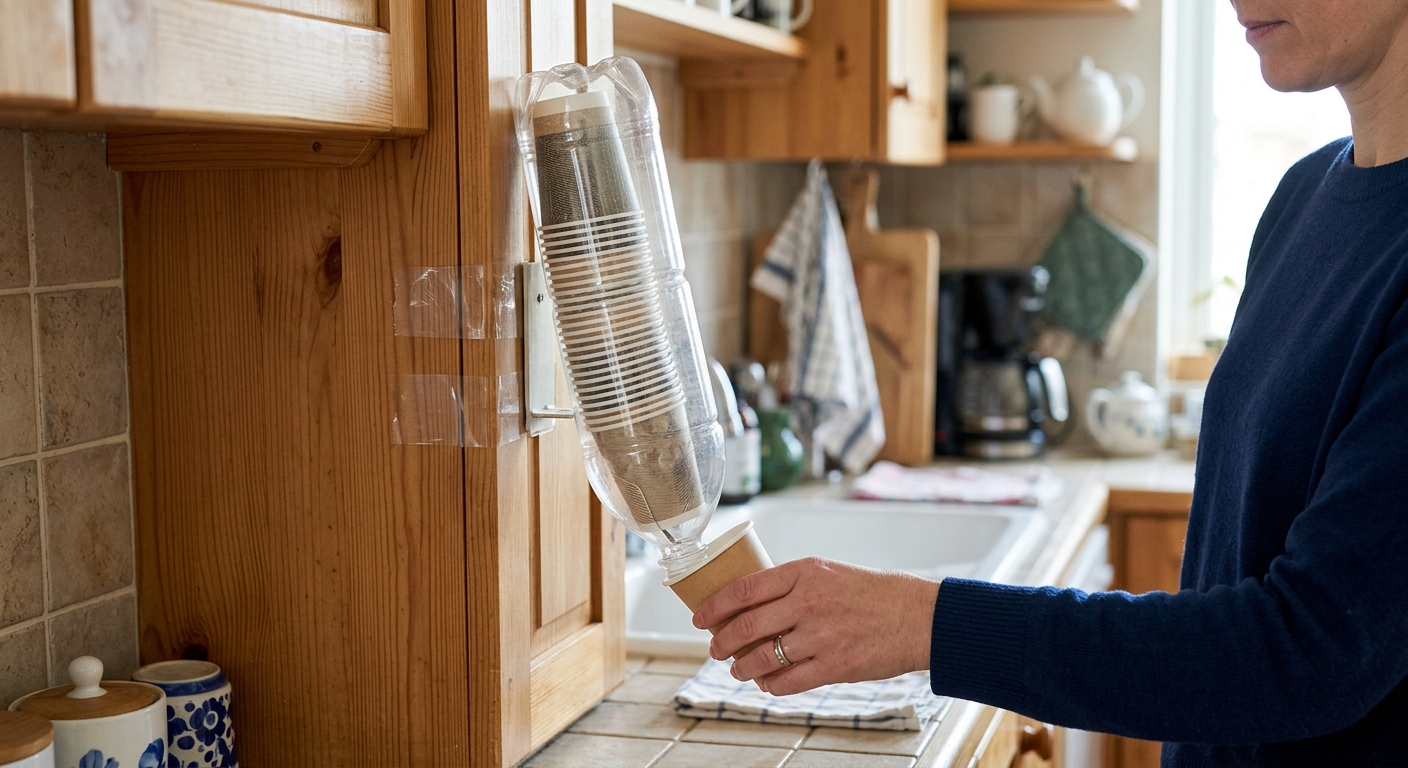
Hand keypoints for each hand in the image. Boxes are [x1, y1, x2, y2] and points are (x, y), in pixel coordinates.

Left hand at [692, 558, 939, 695]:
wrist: (916, 616)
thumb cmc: (872, 594)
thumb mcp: (829, 573)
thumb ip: (792, 585)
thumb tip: (750, 602)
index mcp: (804, 572)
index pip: (744, 589)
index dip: (715, 606)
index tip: (700, 617)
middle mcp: (809, 602)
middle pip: (746, 625)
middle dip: (722, 641)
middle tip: (714, 648)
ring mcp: (821, 635)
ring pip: (762, 657)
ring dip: (741, 666)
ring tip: (736, 669)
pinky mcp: (834, 666)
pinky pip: (788, 682)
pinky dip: (770, 686)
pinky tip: (767, 684)